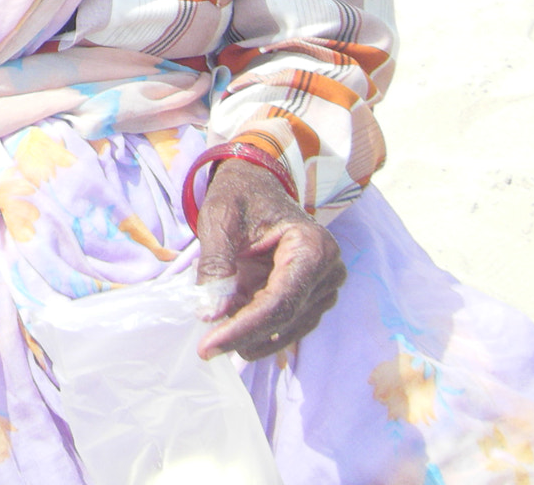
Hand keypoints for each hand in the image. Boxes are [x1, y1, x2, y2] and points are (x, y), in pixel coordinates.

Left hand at [194, 161, 344, 361]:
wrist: (258, 185)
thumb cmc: (239, 196)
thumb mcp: (219, 219)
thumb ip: (216, 264)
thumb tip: (211, 314)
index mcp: (312, 246)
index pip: (279, 301)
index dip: (244, 328)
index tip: (208, 346)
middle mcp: (329, 271)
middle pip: (285, 320)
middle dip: (243, 336)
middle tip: (205, 348)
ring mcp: (325, 288)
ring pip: (286, 330)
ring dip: (250, 337)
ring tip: (215, 332)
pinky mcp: (314, 299)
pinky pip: (286, 326)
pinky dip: (258, 331)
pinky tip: (232, 326)